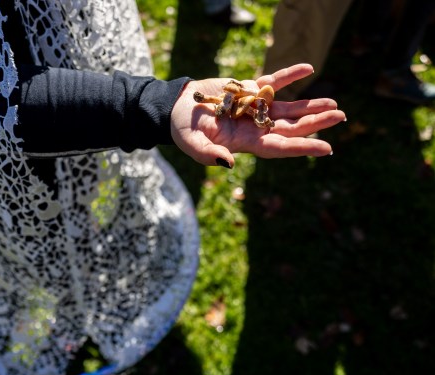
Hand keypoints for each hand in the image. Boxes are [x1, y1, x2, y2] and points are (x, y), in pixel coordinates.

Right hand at [170, 63, 344, 167]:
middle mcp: (255, 127)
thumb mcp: (191, 144)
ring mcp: (254, 108)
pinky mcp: (249, 90)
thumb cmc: (183, 130)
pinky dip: (290, 76)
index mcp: (245, 142)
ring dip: (310, 106)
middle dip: (315, 123)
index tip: (327, 148)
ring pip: (287, 108)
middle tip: (340, 116)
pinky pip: (273, 82)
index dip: (302, 148)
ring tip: (334, 103)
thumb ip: (208, 155)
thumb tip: (228, 163)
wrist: (177, 109)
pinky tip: (308, 68)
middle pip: (290, 127)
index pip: (279, 146)